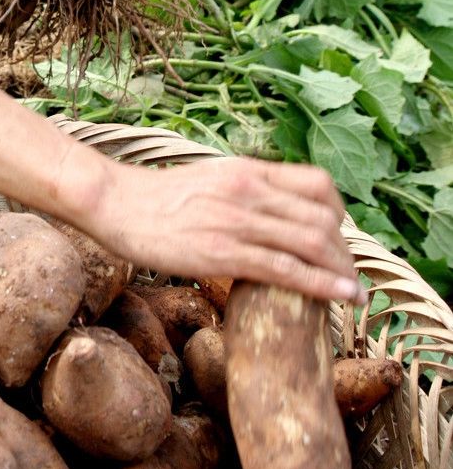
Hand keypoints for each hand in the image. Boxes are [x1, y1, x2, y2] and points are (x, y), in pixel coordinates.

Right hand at [88, 156, 363, 304]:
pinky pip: (286, 269)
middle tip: (351, 276)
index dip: (340, 214)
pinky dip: (320, 285)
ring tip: (353, 294)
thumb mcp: (210, 179)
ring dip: (342, 272)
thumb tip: (270, 211)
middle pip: (323, 218)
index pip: (318, 184)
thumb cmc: (156, 198)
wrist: (114, 202)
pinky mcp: (222, 253)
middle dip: (346, 252)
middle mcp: (249, 191)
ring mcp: (237, 221)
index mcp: (248, 171)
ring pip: (312, 244)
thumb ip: (244, 190)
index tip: (340, 238)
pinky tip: (338, 297)